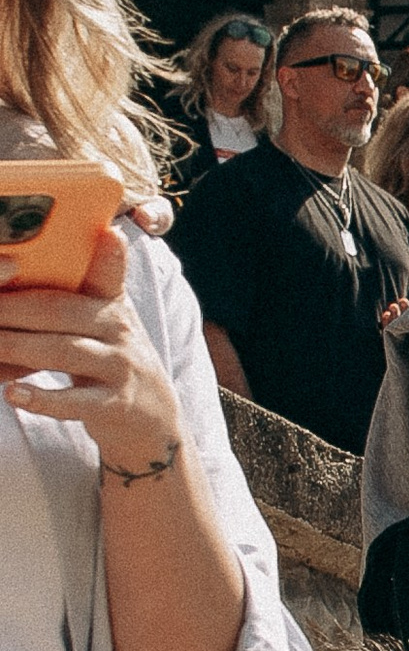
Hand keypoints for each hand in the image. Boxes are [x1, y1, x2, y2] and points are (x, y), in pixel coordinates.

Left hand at [0, 222, 189, 479]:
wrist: (152, 417)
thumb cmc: (112, 358)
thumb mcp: (106, 318)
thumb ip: (82, 288)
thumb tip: (30, 262)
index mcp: (113, 302)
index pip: (104, 272)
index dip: (108, 253)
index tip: (108, 233)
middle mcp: (119, 330)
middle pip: (59, 311)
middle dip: (11, 308)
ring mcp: (119, 368)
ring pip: (62, 352)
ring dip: (15, 347)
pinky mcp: (114, 405)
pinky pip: (74, 402)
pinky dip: (41, 399)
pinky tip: (12, 393)